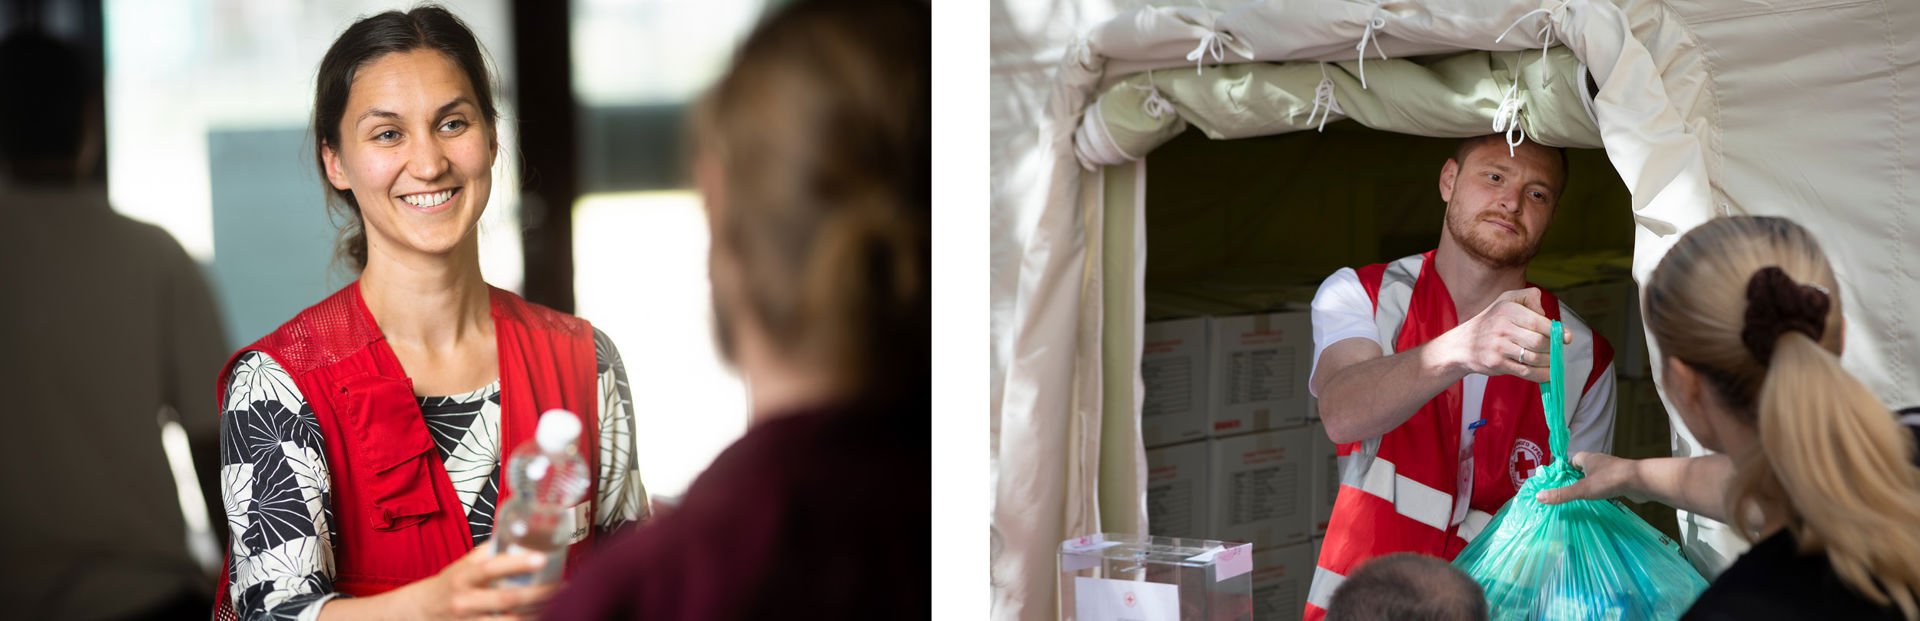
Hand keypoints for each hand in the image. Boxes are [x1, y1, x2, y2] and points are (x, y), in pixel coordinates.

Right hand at [405, 544, 559, 620]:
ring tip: (557, 602)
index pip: (491, 568)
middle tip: (561, 586)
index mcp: (464, 577)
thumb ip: (488, 551)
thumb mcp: (464, 564)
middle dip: (538, 594)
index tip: (542, 558)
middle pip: (506, 599)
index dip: (517, 564)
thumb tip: (518, 532)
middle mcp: (466, 601)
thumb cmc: (450, 584)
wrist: (422, 611)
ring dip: (537, 612)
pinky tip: (540, 615)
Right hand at [1440, 287, 1569, 382]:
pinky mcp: (1497, 364)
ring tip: (1553, 361)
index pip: (1538, 322)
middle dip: (1553, 348)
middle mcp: (1502, 327)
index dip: (1556, 331)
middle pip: (1539, 342)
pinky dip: (1542, 375)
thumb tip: (1548, 315)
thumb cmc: (1491, 321)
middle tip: (1557, 350)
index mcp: (1507, 309)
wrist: (1463, 344)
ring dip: (1549, 362)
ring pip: (1534, 358)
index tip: (1567, 338)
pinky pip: (1526, 372)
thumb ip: (1530, 297)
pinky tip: (1548, 373)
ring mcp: (1499, 347)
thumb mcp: (1506, 299)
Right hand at [1536, 451, 1643, 504]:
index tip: (1558, 482)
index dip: (1564, 470)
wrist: (1641, 481)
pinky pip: (1608, 484)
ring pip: (1596, 477)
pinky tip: (1600, 501)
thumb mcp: (1582, 489)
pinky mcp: (1622, 480)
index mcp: (1588, 458)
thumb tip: (1538, 497)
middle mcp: (1599, 462)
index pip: (1571, 460)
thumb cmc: (1610, 480)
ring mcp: (1612, 470)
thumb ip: (1561, 494)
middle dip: (1576, 479)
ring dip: (1590, 486)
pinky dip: (1603, 491)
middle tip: (1568, 492)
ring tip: (1582, 499)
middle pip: (1583, 469)